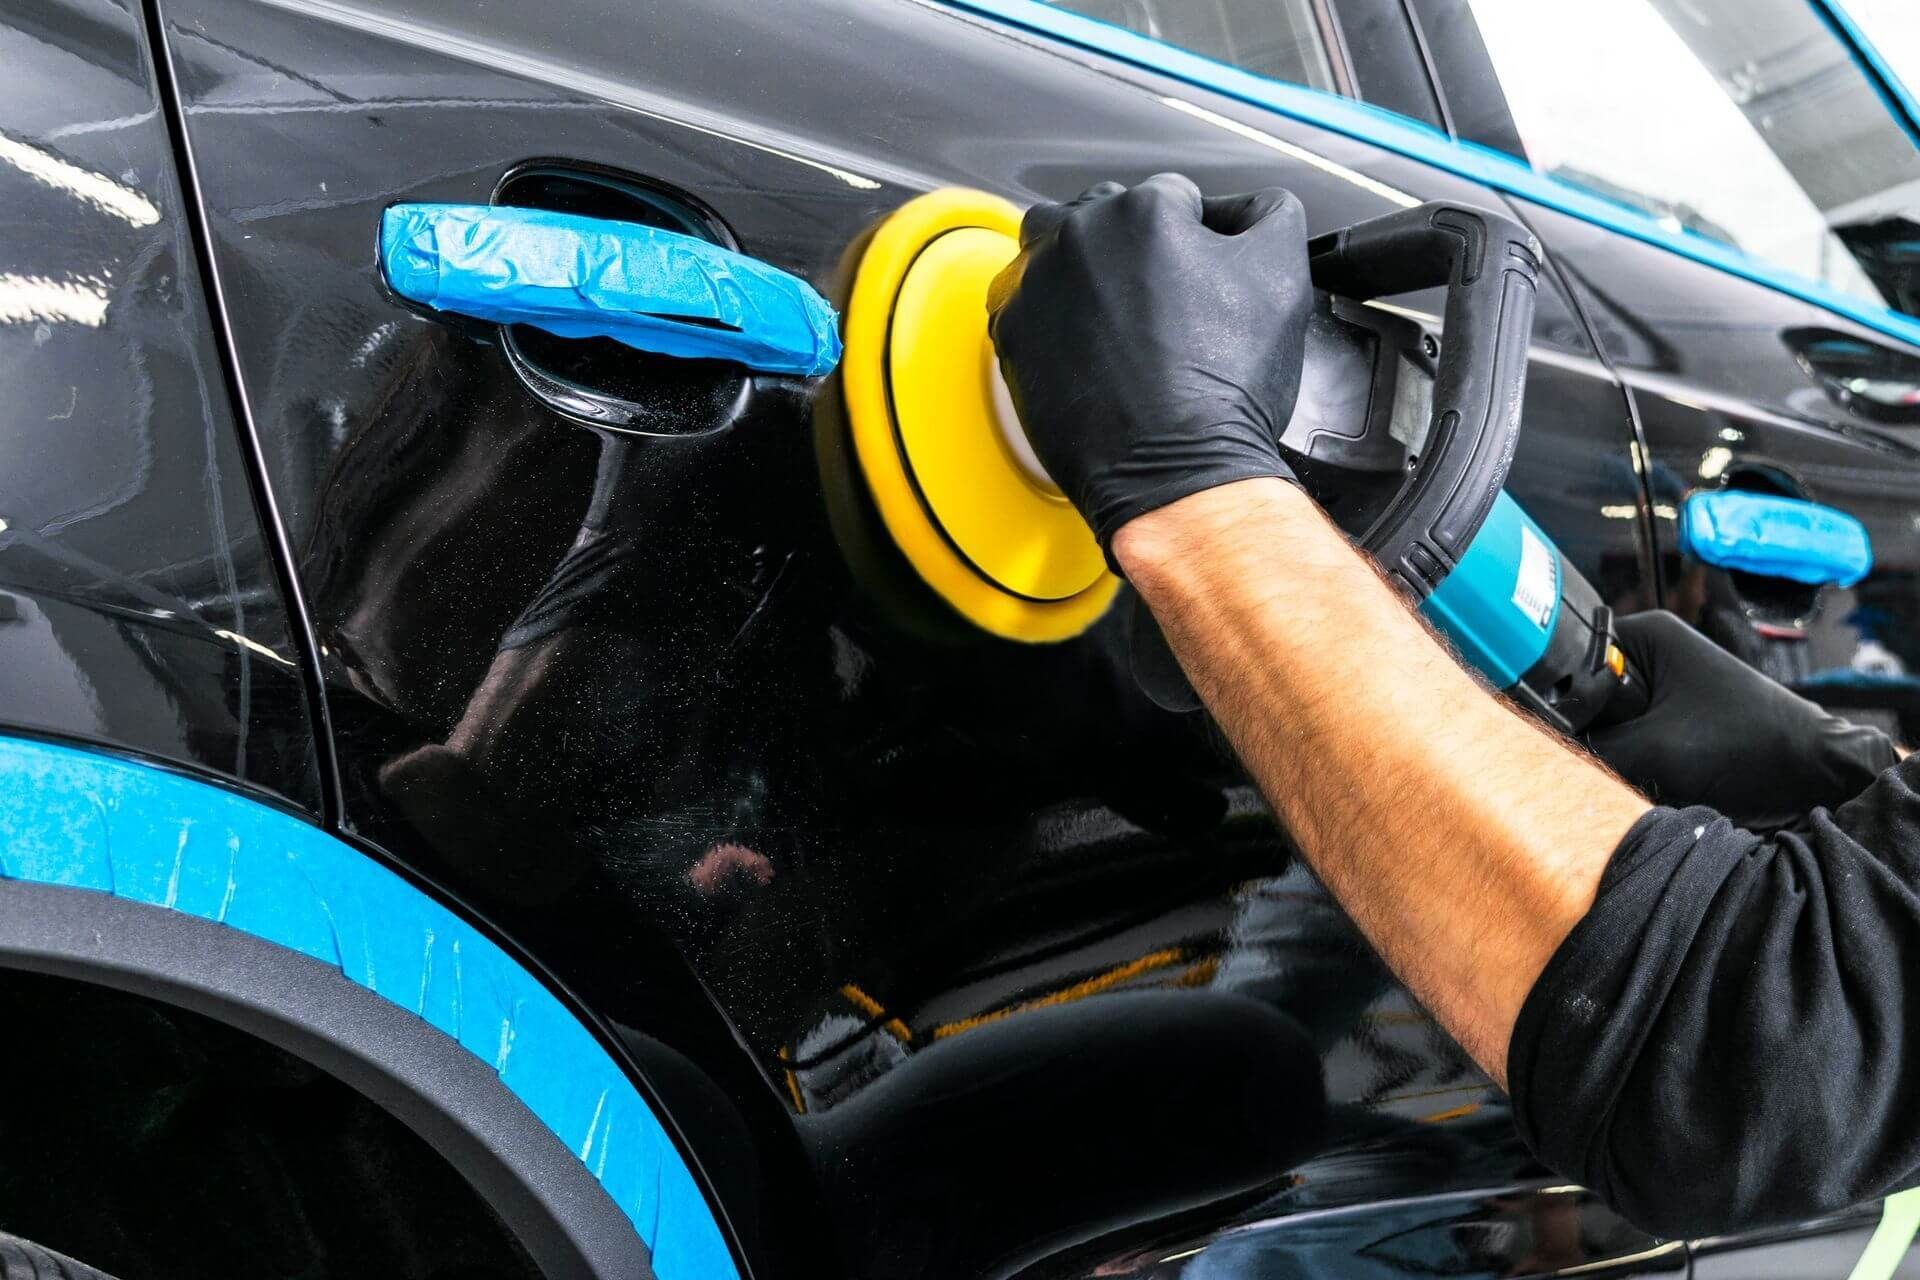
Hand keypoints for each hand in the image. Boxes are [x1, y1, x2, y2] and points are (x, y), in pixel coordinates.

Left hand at [986, 173, 1312, 555]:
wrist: (1175, 473)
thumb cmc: (1224, 388)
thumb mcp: (1283, 277)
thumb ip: (1268, 216)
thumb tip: (1248, 207)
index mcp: (1145, 210)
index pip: (1174, 198)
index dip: (1198, 237)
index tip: (1203, 276)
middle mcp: (1079, 236)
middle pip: (1106, 216)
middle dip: (1134, 248)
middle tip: (1164, 302)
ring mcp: (1036, 285)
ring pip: (1055, 249)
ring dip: (1081, 267)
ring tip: (1116, 314)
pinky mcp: (1011, 334)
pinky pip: (1023, 302)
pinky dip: (1048, 313)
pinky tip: (1083, 344)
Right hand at [1587, 611, 1896, 828]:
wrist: (1813, 774)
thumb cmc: (1749, 745)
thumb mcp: (1655, 750)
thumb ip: (1591, 753)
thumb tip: (1546, 762)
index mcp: (1643, 635)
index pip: (1568, 659)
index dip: (1561, 698)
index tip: (1564, 730)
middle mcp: (1647, 655)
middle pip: (1582, 696)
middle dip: (1589, 731)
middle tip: (1612, 755)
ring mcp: (1657, 690)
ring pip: (1601, 724)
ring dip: (1610, 752)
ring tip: (1638, 767)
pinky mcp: (1666, 722)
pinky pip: (1623, 741)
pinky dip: (1627, 763)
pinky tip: (1646, 776)